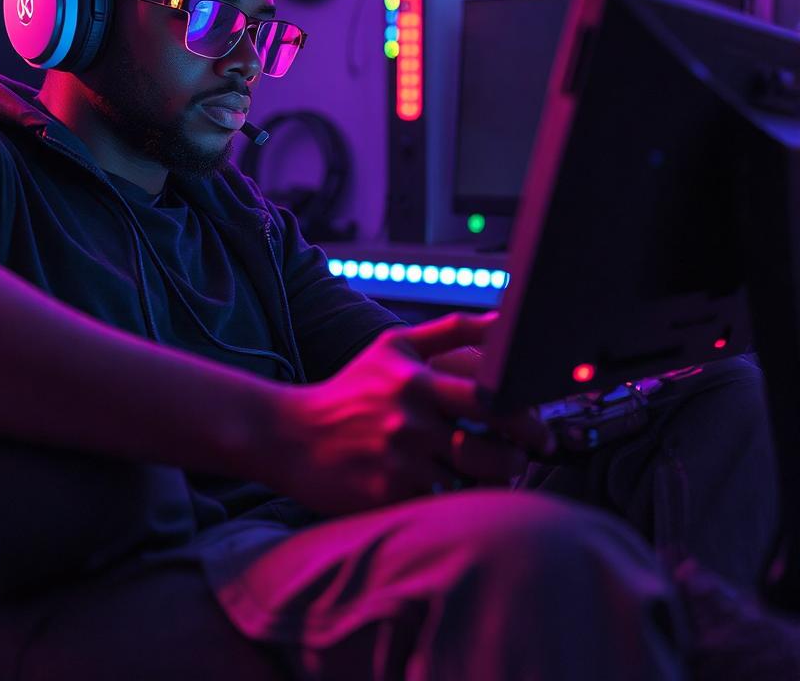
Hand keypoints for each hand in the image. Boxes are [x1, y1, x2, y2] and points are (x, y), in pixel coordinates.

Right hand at [267, 312, 553, 516]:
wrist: (289, 435)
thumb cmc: (350, 390)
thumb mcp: (393, 347)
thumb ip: (452, 331)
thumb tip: (503, 320)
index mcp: (416, 383)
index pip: (491, 401)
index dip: (526, 419)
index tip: (537, 429)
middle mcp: (409, 424)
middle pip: (493, 452)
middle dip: (518, 458)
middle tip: (521, 455)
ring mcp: (400, 463)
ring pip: (473, 485)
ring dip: (491, 483)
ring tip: (490, 473)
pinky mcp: (388, 496)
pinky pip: (444, 506)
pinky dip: (456, 500)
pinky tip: (454, 489)